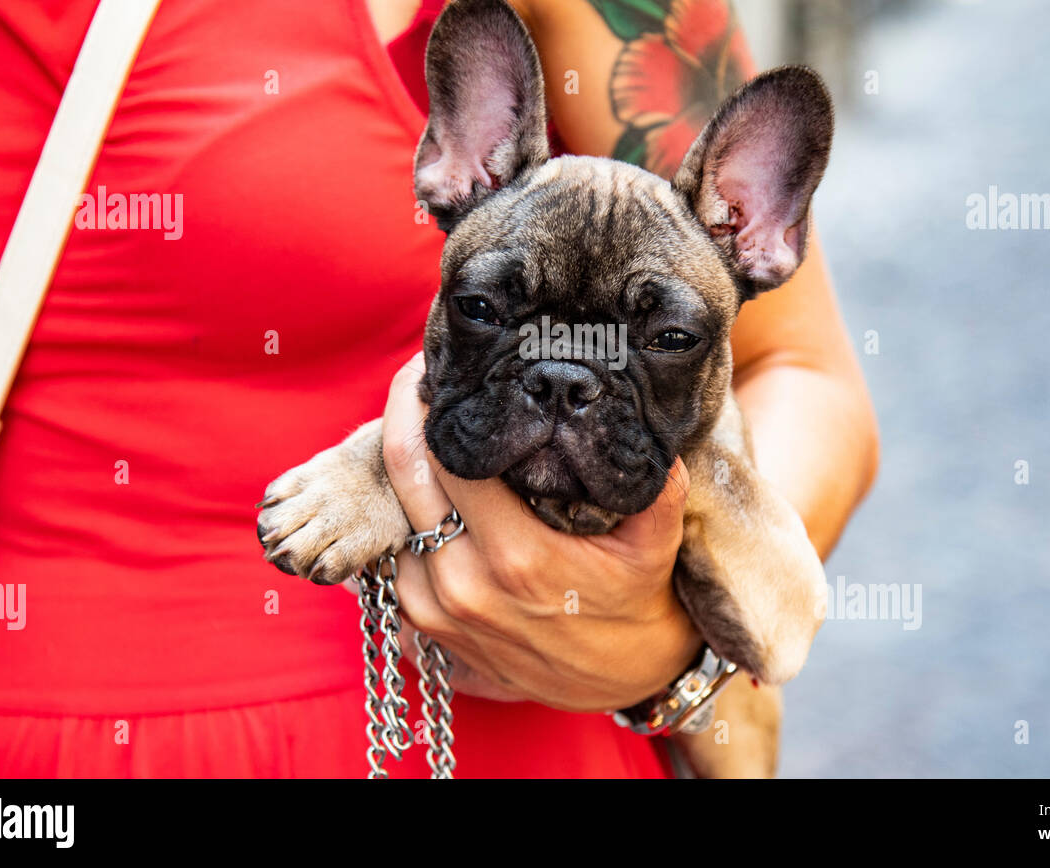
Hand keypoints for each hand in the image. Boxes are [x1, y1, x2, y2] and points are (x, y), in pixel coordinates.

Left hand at [353, 353, 701, 712]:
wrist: (625, 683)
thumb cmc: (638, 605)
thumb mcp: (656, 543)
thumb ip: (656, 483)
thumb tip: (643, 416)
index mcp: (517, 556)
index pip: (445, 458)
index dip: (430, 402)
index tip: (435, 365)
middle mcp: (463, 584)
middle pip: (402, 476)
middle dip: (402, 417)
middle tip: (419, 380)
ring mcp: (436, 610)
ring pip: (393, 516)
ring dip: (402, 469)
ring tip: (427, 430)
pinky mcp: (424, 628)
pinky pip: (394, 555)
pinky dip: (404, 517)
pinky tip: (426, 489)